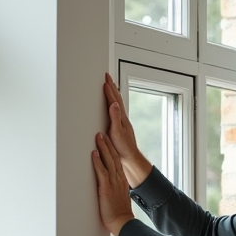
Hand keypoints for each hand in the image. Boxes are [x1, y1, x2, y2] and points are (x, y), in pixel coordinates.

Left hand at [92, 129, 135, 235]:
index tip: (109, 141)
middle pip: (113, 157)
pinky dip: (97, 161)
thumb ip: (115, 189)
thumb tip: (110, 187)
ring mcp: (113, 182)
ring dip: (103, 148)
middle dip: (108, 144)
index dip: (113, 150)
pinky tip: (94, 153)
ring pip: (108, 161)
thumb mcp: (119, 197)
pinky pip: (101, 171)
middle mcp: (118, 179)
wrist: (123, 223)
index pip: (117, 161)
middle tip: (103, 133)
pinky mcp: (106, 188)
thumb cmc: (120, 214)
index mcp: (122, 181)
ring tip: (99, 137)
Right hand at [102, 73, 153, 187]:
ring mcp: (121, 122)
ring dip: (113, 93)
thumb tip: (114, 103)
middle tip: (108, 77)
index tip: (105, 79)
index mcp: (120, 117)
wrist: (129, 158)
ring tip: (110, 86)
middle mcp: (122, 118)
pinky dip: (114, 103)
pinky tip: (112, 105)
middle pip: (117, 99)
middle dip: (112, 87)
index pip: (114, 100)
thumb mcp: (116, 132)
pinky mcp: (119, 127)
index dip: (109, 89)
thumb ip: (114, 117)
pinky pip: (116, 110)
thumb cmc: (123, 147)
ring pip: (117, 103)